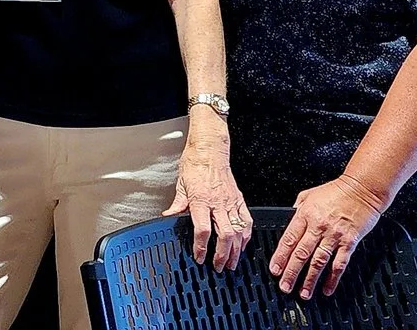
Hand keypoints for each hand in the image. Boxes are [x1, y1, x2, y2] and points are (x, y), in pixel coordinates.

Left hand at [162, 137, 251, 271]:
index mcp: (201, 200)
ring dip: (237, 250)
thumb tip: (169, 216)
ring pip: (238, 231)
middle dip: (223, 255)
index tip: (199, 256)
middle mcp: (218, 203)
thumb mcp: (181, 184)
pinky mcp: (239, 199)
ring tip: (233, 262)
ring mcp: (231, 202)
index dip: (201, 247)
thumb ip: (177, 204)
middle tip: (219, 266)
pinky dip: (246, 235)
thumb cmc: (196, 163)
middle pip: (224, 235)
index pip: (203, 230)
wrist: (210, 149)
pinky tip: (243, 243)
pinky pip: (246, 220)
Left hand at [270, 174, 386, 298]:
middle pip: (301, 253)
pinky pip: (339, 264)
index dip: (280, 256)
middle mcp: (318, 226)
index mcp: (305, 214)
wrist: (363, 188)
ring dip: (310, 279)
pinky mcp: (349, 242)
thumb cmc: (338, 190)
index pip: (289, 239)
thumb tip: (289, 218)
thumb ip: (298, 207)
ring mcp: (334, 235)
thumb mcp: (310, 194)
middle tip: (285, 286)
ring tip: (303, 293)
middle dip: (291, 272)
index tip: (275, 269)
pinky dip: (333, 278)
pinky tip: (327, 288)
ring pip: (318, 262)